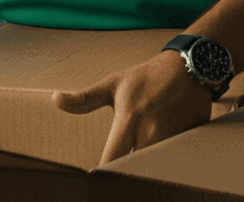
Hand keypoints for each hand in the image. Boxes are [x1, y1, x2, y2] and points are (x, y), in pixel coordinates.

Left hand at [51, 51, 213, 165]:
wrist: (190, 67)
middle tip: (115, 173)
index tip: (95, 176)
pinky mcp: (189, 140)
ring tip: (135, 168)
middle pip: (134, 168)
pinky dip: (165, 162)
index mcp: (129, 120)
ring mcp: (173, 138)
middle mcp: (151, 132)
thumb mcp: (114, 84)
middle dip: (124, 173)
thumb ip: (84, 99)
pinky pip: (174, 160)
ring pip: (155, 166)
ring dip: (145, 168)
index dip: (103, 172)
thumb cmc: (147, 77)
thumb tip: (54, 99)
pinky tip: (159, 160)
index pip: (112, 158)